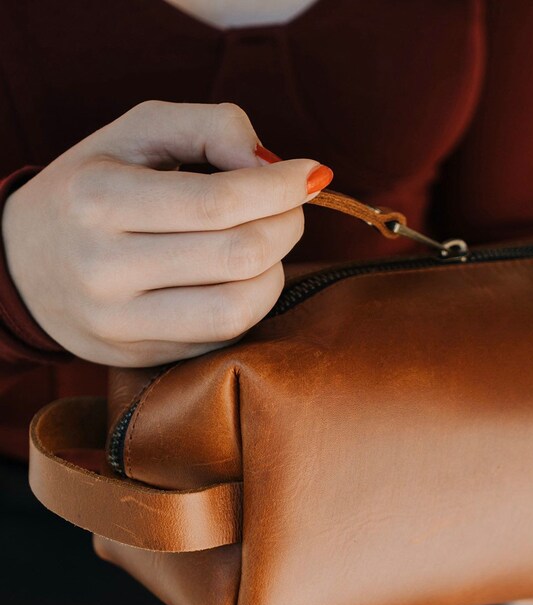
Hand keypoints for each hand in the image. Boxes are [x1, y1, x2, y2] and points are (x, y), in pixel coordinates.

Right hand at [1, 100, 332, 366]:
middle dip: (288, 224)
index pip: (219, 201)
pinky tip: (244, 275)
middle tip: (291, 206)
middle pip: (238, 254)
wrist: (25, 266)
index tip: (310, 173)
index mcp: (97, 199)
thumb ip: (209, 127)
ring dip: (278, 270)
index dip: (281, 188)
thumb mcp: (135, 134)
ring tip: (269, 241)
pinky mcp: (141, 356)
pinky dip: (254, 302)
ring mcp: (121, 322)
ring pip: (239, 307)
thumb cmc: (94, 187)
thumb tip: (272, 164)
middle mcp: (104, 267)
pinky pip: (225, 336)